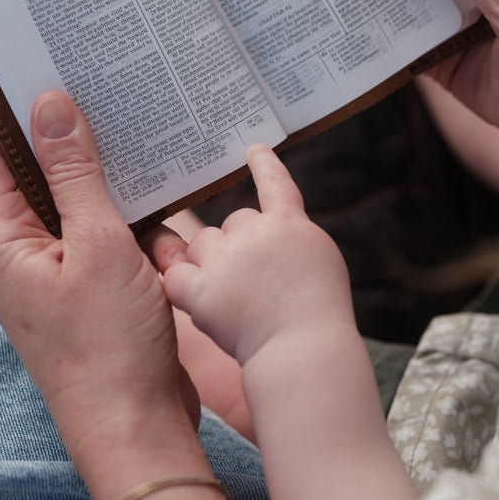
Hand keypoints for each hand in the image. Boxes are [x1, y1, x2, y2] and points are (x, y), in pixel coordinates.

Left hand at [0, 94, 197, 462]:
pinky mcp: (81, 275)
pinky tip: (153, 169)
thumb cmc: (110, 348)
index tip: (42, 48)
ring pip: (65, 186)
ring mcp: (47, 260)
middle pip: (25, 157)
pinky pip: (92, 217)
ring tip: (132, 107)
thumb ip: (74, 172)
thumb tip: (49, 102)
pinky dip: (117, 195)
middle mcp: (13, 242)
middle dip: (59, 118)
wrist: (135, 429)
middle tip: (98, 67)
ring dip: (95, 158)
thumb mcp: (99, 246)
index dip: (8, 94)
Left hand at [157, 146, 353, 366]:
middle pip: (233, 223)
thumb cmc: (318, 317)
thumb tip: (269, 231)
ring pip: (204, 244)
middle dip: (239, 248)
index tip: (253, 148)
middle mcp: (255, 232)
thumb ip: (290, 241)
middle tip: (259, 287)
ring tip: (236, 302)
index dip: (263, 165)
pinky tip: (199, 300)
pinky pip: (178, 274)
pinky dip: (184, 285)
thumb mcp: (320, 264)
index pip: (274, 183)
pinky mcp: (201, 288)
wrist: (304, 351)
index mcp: (290, 225)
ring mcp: (225, 259)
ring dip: (211, 265)